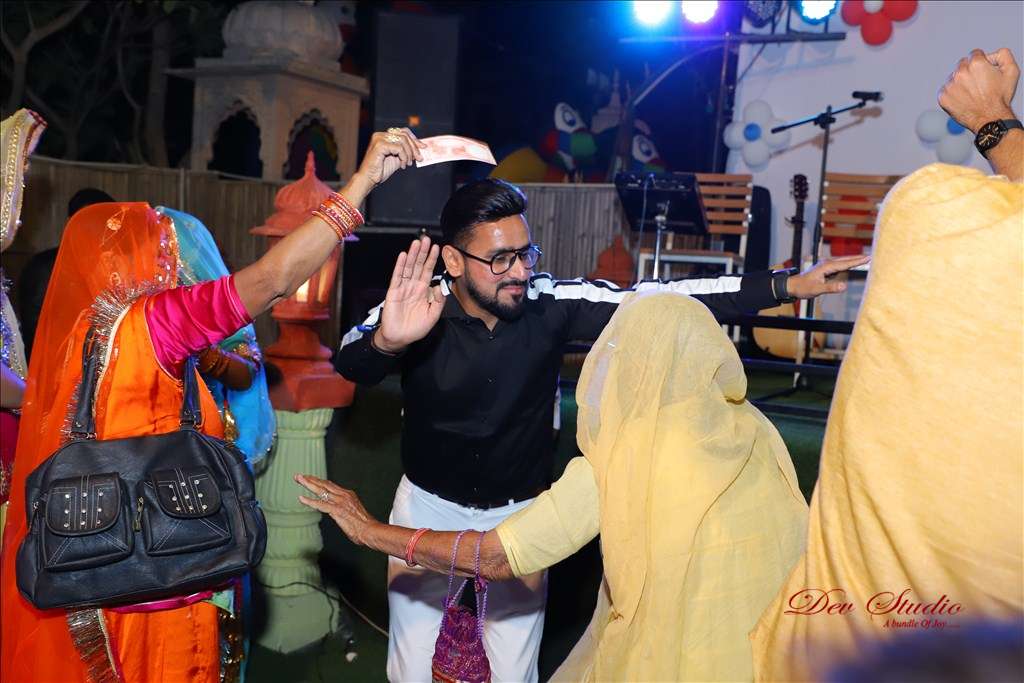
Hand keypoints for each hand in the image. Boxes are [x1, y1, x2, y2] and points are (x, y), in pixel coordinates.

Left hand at [295, 474, 378, 546]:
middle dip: (310, 479)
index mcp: (348, 495)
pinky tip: (302, 498)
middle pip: (324, 484)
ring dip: (308, 484)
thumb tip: (336, 512)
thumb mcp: (353, 513)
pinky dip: (310, 501)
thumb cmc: (364, 526)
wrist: (371, 531)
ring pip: (321, 490)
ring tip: (298, 479)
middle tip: (299, 476)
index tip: (310, 478)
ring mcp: (340, 502)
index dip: (318, 481)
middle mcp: (344, 495)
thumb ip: (343, 510)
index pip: (330, 485)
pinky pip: (321, 504)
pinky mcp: (337, 510)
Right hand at [356, 128, 425, 186]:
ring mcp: (379, 139)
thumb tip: (420, 147)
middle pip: (404, 135)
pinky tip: (402, 165)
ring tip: (407, 164)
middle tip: (419, 159)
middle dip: (414, 147)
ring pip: (403, 140)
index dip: (414, 139)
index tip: (423, 147)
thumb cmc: (381, 170)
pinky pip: (399, 148)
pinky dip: (403, 157)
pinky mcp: (380, 145)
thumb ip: (407, 152)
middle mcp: (380, 135)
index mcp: (384, 136)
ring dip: (409, 154)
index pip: (403, 132)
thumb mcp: (398, 159)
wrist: (369, 179)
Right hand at [374, 235, 443, 353]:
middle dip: (423, 252)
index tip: (437, 248)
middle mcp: (413, 286)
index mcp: (423, 291)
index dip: (432, 260)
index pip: (428, 271)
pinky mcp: (393, 292)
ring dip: (413, 255)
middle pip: (419, 266)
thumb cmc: (416, 328)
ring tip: (416, 242)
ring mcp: (403, 288)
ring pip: (409, 268)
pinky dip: (400, 266)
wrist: (400, 338)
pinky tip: (403, 256)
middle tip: (426, 238)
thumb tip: (441, 285)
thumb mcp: (433, 315)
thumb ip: (439, 300)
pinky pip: (397, 277)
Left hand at [787, 255, 869, 298]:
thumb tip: (844, 286)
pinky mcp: (825, 268)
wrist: (793, 286)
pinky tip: (851, 265)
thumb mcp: (817, 290)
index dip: (857, 261)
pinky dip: (847, 264)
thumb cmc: (803, 287)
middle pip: (845, 260)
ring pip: (842, 261)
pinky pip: (839, 265)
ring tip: (864, 260)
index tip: (868, 258)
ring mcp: (825, 265)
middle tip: (870, 257)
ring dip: (853, 260)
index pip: (845, 263)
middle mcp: (826, 263)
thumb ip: (830, 288)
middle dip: (858, 258)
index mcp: (826, 266)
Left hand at [939, 48, 1019, 132]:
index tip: (984, 73)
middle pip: (962, 64)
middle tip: (978, 84)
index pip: (975, 54)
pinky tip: (963, 99)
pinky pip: (945, 89)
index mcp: (976, 64)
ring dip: (960, 82)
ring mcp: (950, 85)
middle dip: (970, 71)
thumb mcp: (1011, 71)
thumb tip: (991, 54)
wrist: (990, 118)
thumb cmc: (1000, 97)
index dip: (982, 62)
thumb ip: (1003, 55)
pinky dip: (952, 93)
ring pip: (953, 77)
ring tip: (971, 93)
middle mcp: (960, 73)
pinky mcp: (942, 97)